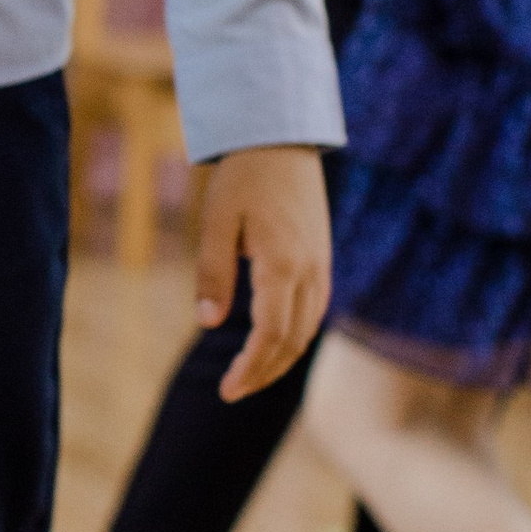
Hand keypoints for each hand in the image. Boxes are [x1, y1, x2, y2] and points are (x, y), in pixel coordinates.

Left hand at [195, 144, 329, 400]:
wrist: (282, 140)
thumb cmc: (243, 178)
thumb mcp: (217, 222)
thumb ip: (213, 274)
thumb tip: (208, 323)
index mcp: (283, 264)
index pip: (271, 335)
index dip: (251, 368)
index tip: (228, 390)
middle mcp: (310, 271)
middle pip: (292, 341)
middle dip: (263, 372)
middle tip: (231, 391)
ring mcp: (321, 266)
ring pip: (307, 330)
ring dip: (280, 359)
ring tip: (249, 375)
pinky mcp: (322, 259)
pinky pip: (314, 311)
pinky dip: (294, 336)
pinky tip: (273, 343)